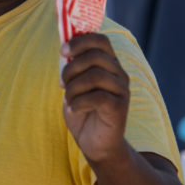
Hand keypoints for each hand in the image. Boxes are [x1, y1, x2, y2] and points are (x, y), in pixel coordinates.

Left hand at [60, 33, 129, 163]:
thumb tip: (65, 46)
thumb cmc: (83, 111)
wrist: (95, 143)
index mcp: (109, 64)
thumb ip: (73, 67)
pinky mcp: (120, 108)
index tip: (63, 51)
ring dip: (73, 88)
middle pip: (95, 56)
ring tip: (69, 100)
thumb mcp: (74, 85)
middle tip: (62, 84)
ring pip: (95, 76)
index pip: (101, 40)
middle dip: (71, 68)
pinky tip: (74, 109)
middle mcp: (119, 74)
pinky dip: (79, 102)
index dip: (80, 41)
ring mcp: (122, 91)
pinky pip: (98, 97)